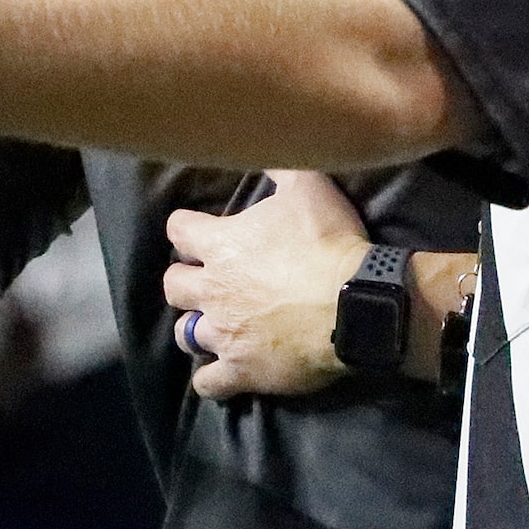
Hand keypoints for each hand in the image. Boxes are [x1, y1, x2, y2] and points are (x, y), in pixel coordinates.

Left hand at [162, 171, 369, 401]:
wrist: (354, 302)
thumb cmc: (328, 240)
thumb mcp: (308, 185)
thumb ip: (279, 166)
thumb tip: (265, 144)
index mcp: (220, 244)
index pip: (178, 230)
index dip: (187, 228)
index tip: (199, 230)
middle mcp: (212, 289)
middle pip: (174, 285)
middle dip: (186, 280)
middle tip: (208, 279)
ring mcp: (224, 334)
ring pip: (185, 335)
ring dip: (195, 327)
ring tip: (213, 325)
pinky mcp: (241, 370)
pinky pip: (209, 383)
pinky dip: (212, 379)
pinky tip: (221, 373)